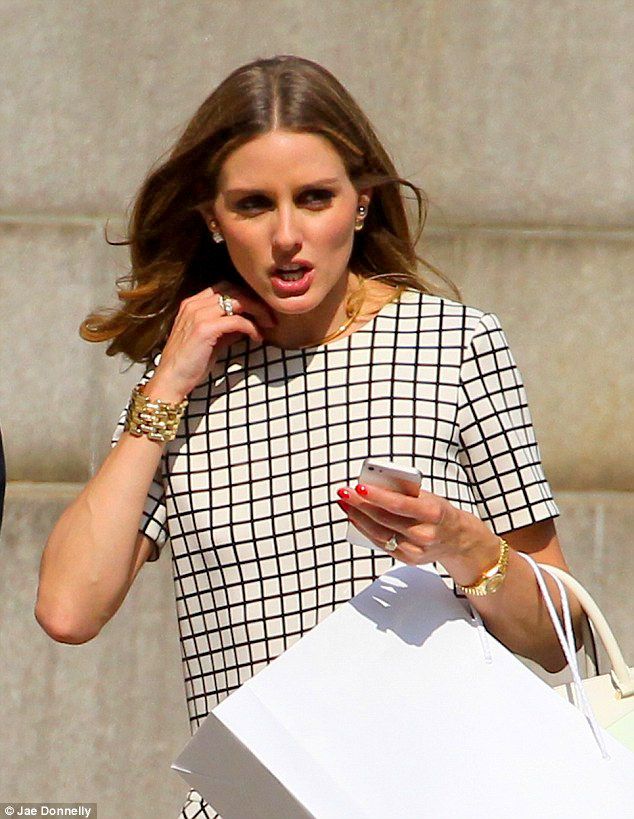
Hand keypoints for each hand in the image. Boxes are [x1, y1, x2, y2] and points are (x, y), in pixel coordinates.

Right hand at [145, 282, 276, 400]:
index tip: (260, 309)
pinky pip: (237, 321)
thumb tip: (247, 323)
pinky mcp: (205, 328)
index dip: (245, 296)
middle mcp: (194, 305)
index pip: (224, 287)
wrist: (170, 380)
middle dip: (255, 301)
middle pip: (233, 290)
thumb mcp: (211, 341)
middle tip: (269, 317)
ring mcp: (198, 315)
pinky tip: (257, 338)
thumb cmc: (189, 364)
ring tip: (267, 325)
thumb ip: (227, 329)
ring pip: (238, 301)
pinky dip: (251, 328)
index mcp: (192, 304)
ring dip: (257, 311)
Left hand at [336, 483, 499, 584]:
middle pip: (384, 519)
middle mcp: (424, 534)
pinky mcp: (408, 559)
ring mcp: (416, 550)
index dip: (376, 496)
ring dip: (358, 517)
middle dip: (360, 505)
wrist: (458, 539)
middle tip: (344, 492)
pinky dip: (365, 530)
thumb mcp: (429, 497)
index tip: (358, 486)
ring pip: (379, 533)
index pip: (398, 504)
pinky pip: (381, 544)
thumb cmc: (439, 512)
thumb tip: (373, 484)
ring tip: (345, 503)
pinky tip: (355, 518)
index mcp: (433, 513)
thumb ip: (405, 493)